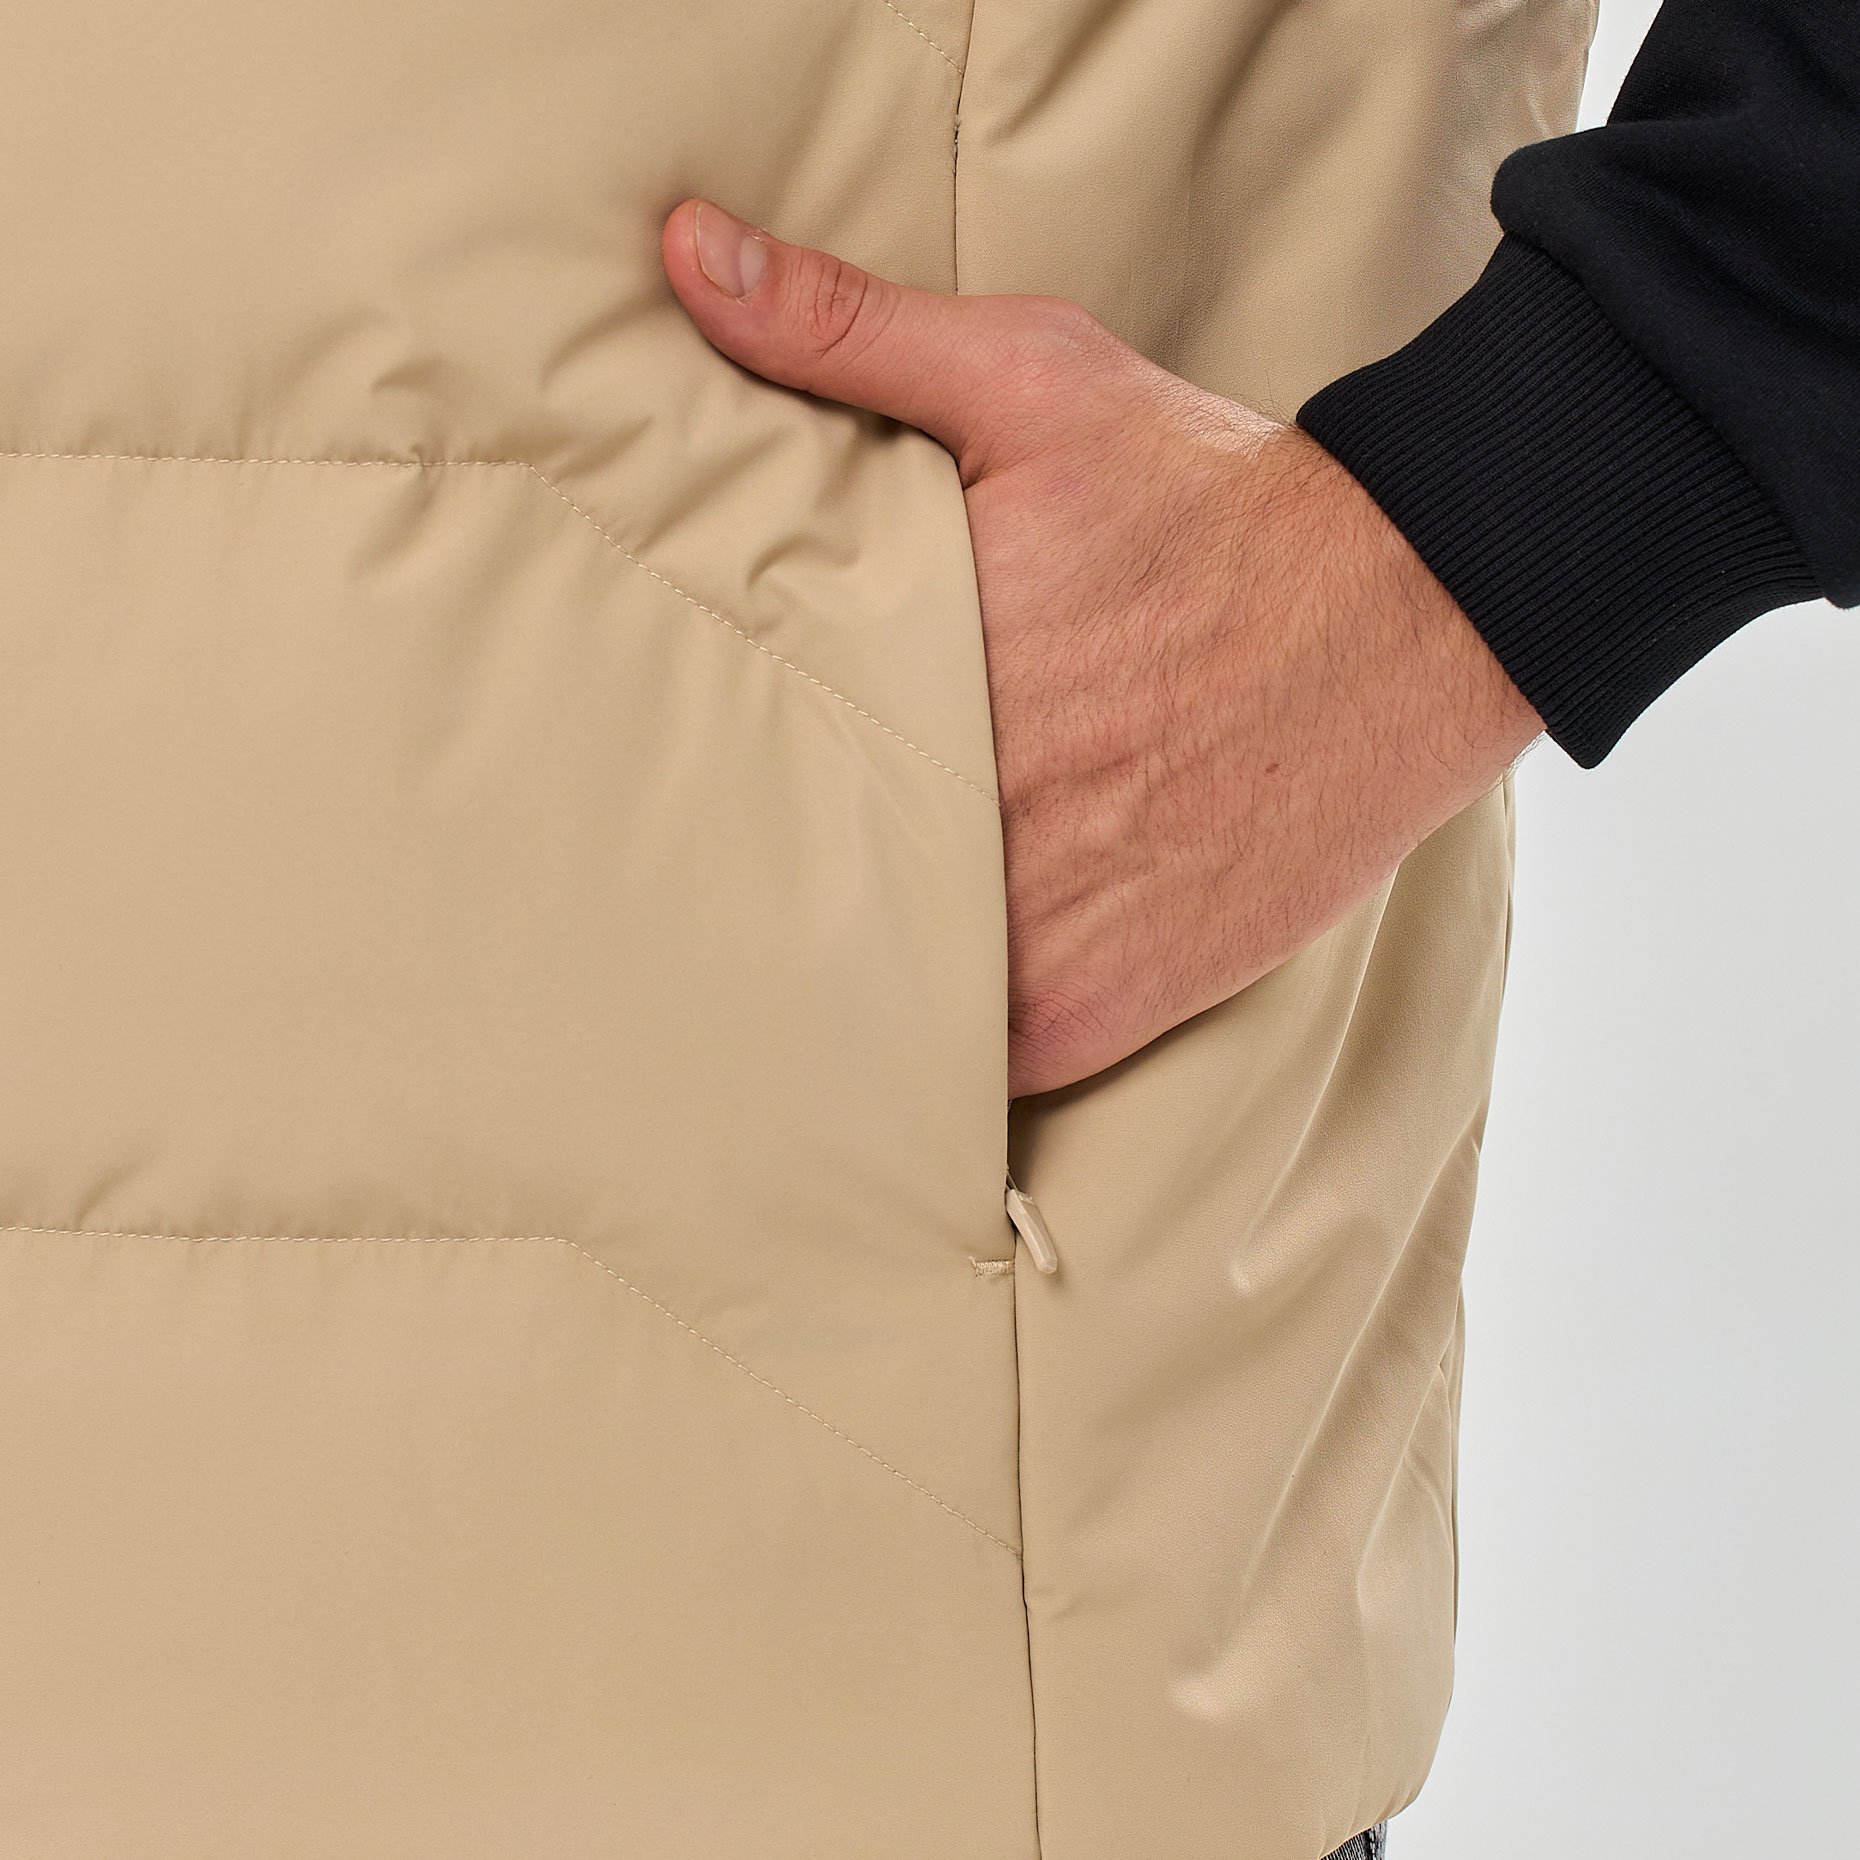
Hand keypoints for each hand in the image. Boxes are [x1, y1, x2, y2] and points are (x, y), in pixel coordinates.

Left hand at [662, 200, 1543, 1096]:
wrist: (1405, 613)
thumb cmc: (1211, 501)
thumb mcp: (1032, 384)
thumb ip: (849, 333)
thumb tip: (689, 256)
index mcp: (916, 674)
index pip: (738, 758)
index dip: (687, 788)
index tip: (646, 795)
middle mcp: (966, 813)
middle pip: (793, 889)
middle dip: (747, 888)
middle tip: (672, 905)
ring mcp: (1034, 928)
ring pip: (869, 1001)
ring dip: (827, 991)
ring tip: (761, 990)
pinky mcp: (1101, 1004)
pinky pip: (969, 1070)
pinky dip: (925, 1061)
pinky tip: (881, 1046)